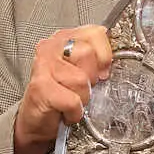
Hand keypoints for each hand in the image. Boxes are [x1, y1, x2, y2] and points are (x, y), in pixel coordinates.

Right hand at [14, 25, 112, 153]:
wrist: (37, 120)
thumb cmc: (62, 94)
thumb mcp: (83, 71)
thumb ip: (97, 58)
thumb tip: (117, 56)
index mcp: (65, 38)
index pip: (96, 33)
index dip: (104, 55)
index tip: (101, 71)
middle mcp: (51, 47)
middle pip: (88, 53)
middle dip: (91, 77)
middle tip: (80, 87)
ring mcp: (43, 66)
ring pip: (81, 79)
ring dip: (83, 97)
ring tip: (71, 99)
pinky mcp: (40, 87)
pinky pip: (73, 100)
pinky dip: (74, 112)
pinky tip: (66, 111)